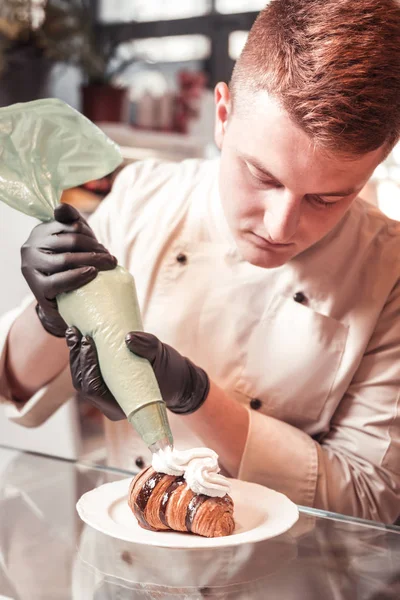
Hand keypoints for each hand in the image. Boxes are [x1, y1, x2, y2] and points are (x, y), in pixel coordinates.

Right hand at [21, 204, 116, 336]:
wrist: (62, 301)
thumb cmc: (71, 267)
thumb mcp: (74, 242)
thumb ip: (71, 221)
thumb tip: (60, 206)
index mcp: (40, 231)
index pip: (71, 225)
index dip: (90, 235)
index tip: (103, 248)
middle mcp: (30, 246)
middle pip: (71, 241)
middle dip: (95, 249)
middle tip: (110, 260)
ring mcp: (31, 267)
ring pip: (65, 259)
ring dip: (92, 262)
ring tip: (107, 267)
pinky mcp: (36, 287)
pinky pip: (58, 281)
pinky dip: (77, 277)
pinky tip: (92, 274)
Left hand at [65, 328, 209, 419]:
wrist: (176, 378)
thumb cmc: (170, 372)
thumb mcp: (160, 357)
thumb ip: (147, 347)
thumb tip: (128, 337)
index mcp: (121, 406)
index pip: (93, 388)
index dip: (87, 365)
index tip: (87, 341)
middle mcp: (109, 404)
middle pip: (83, 383)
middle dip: (77, 357)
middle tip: (76, 333)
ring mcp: (105, 395)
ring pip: (82, 377)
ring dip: (76, 355)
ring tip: (73, 332)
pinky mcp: (104, 384)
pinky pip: (87, 372)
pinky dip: (82, 356)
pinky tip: (78, 338)